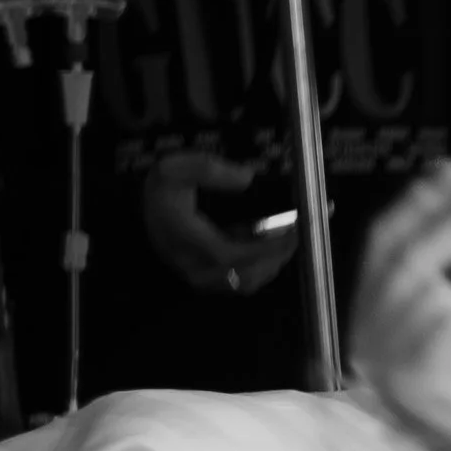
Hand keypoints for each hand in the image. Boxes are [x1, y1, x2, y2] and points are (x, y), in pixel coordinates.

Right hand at [141, 153, 300, 295]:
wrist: (150, 208)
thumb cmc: (166, 187)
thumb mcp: (176, 167)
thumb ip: (208, 169)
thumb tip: (247, 178)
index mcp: (183, 237)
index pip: (228, 254)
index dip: (264, 247)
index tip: (291, 231)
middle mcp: (191, 264)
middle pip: (243, 276)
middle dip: (277, 256)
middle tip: (300, 232)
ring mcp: (200, 276)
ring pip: (246, 283)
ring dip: (274, 263)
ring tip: (291, 237)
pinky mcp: (210, 280)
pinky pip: (243, 281)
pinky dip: (264, 266)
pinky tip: (274, 242)